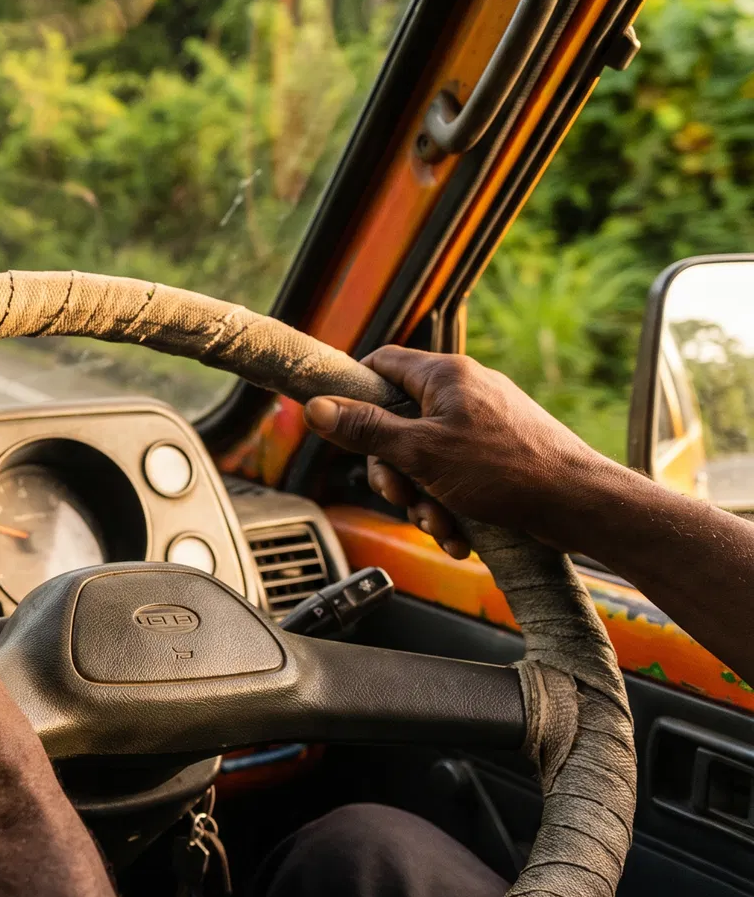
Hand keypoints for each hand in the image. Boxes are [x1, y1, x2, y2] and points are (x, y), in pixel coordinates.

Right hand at [302, 346, 616, 557]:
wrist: (581, 505)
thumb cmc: (508, 470)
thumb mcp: (421, 453)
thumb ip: (365, 429)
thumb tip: (315, 407)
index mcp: (445, 376)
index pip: (381, 363)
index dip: (353, 391)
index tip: (340, 424)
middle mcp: (464, 392)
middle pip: (398, 422)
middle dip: (392, 469)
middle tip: (399, 495)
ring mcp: (484, 423)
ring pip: (425, 457)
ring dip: (422, 497)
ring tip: (441, 524)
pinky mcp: (500, 453)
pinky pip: (456, 475)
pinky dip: (450, 505)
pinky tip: (460, 533)